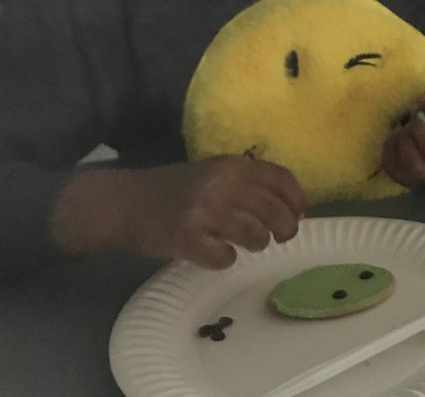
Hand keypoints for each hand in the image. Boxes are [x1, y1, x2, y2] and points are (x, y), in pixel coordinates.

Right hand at [54, 155, 307, 268]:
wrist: (124, 202)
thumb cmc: (175, 189)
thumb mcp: (214, 173)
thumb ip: (247, 182)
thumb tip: (291, 204)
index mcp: (232, 165)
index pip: (281, 179)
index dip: (297, 199)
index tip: (300, 213)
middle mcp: (221, 184)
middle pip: (273, 210)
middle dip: (286, 228)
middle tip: (282, 237)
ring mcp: (203, 211)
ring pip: (255, 235)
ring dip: (258, 243)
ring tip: (249, 244)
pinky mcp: (185, 238)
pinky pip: (223, 257)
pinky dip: (226, 260)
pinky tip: (218, 255)